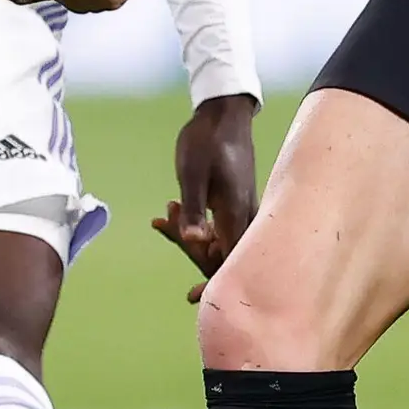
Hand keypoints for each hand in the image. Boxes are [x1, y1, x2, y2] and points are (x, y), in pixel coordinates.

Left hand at [154, 92, 260, 297]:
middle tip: (165, 221)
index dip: (212, 283)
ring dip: (189, 234)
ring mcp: (241, 209)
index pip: (229, 262)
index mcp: (235, 213)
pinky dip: (193, 221)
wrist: (224, 112)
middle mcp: (243, 215)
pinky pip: (216, 224)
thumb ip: (193, 209)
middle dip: (190, 249)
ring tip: (165, 212)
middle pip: (222, 255)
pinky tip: (172, 210)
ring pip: (217, 239)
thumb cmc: (207, 139)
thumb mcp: (192, 173)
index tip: (192, 296)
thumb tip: (193, 240)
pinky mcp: (233, 202)